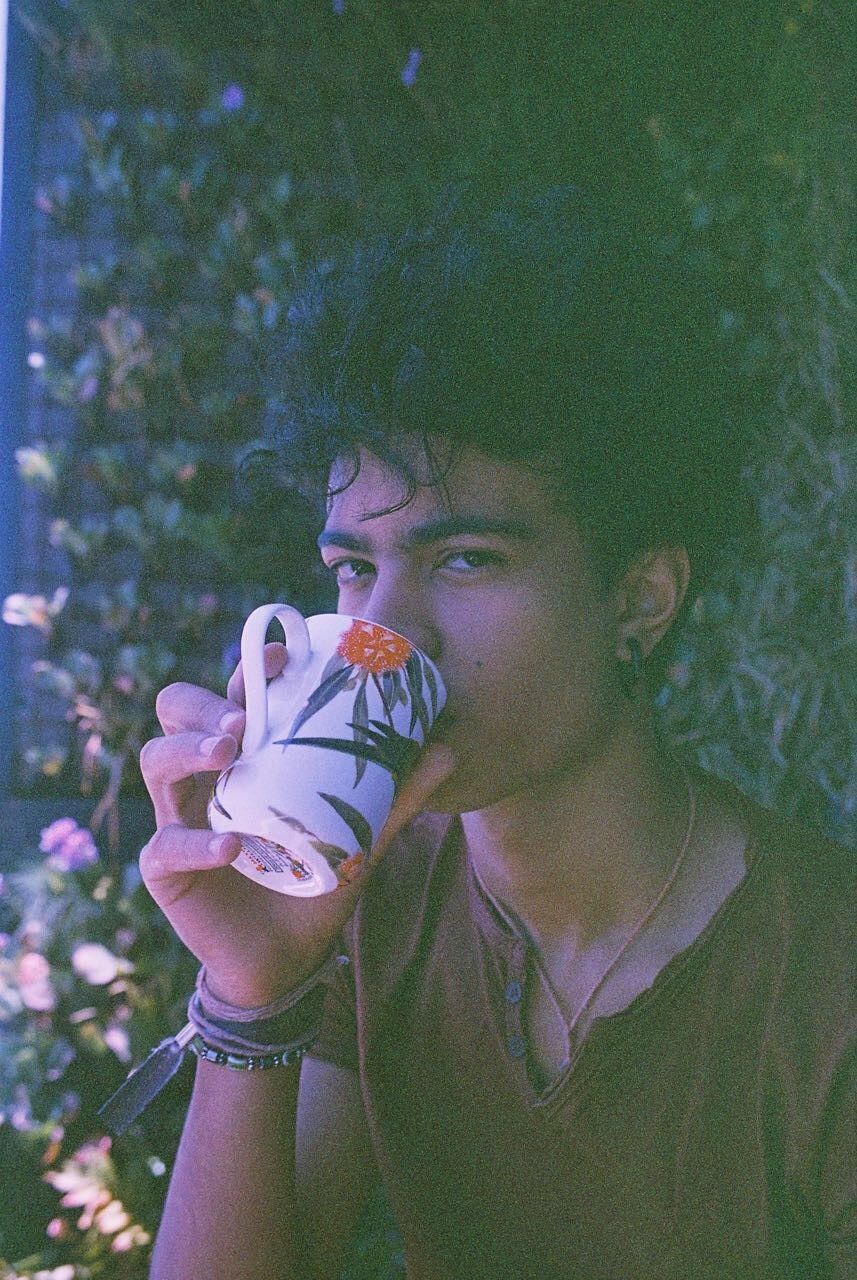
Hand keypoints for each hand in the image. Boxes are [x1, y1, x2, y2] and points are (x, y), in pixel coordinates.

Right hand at [139, 642, 454, 1006]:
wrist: (289, 959)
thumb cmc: (317, 879)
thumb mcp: (362, 834)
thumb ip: (399, 795)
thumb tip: (448, 748)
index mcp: (246, 754)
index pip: (232, 694)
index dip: (246, 668)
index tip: (280, 658)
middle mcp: (204, 776)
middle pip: (176, 710)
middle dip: (204, 704)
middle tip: (243, 719)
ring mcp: (178, 817)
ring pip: (154, 761)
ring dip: (187, 750)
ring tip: (227, 755)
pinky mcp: (166, 870)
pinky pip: (165, 846)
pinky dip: (197, 842)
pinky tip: (231, 844)